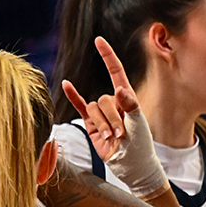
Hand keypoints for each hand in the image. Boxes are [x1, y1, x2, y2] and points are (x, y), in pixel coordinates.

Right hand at [60, 38, 164, 197]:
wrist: (130, 166)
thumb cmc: (139, 145)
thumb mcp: (139, 126)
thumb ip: (130, 106)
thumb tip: (119, 89)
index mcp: (127, 98)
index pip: (116, 72)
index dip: (108, 56)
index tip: (98, 40)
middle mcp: (113, 102)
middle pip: (104, 99)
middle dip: (112, 118)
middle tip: (122, 135)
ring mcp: (101, 113)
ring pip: (93, 109)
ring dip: (102, 125)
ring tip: (113, 139)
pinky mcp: (91, 124)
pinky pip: (80, 107)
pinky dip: (73, 97)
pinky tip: (66, 84)